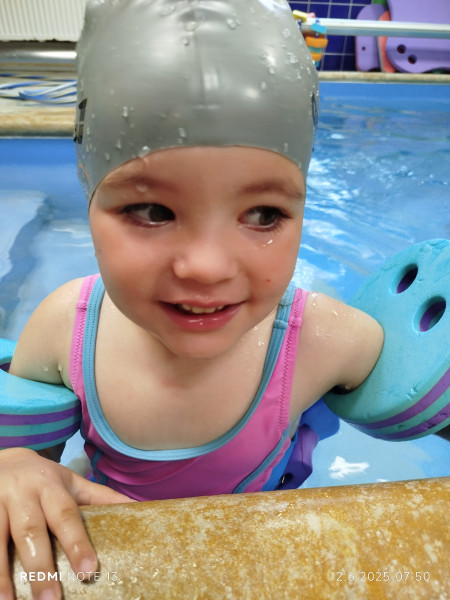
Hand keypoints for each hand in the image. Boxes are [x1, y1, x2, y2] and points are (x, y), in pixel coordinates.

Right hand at [0, 447, 131, 599]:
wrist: (4, 460)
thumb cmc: (44, 479)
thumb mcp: (71, 482)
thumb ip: (100, 497)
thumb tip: (137, 508)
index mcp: (50, 486)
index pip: (67, 516)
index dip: (77, 544)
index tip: (89, 572)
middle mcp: (22, 493)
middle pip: (31, 532)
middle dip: (41, 567)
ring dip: (1, 574)